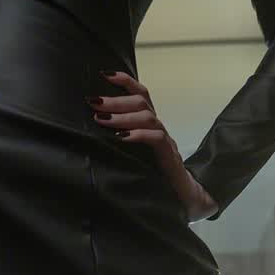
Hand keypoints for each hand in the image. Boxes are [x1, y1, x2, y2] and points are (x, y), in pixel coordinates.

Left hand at [89, 70, 219, 221]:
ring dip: (122, 116)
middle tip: (93, 102)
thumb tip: (90, 135)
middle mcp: (158, 129)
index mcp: (150, 127)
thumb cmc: (155, 178)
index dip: (125, 81)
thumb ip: (118, 144)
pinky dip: (138, 135)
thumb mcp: (133, 157)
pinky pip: (156, 138)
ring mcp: (166, 142)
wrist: (184, 200)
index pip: (141, 95)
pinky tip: (122, 137)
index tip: (104, 74)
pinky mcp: (170, 157)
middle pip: (141, 102)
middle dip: (115, 100)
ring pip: (147, 117)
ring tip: (101, 119)